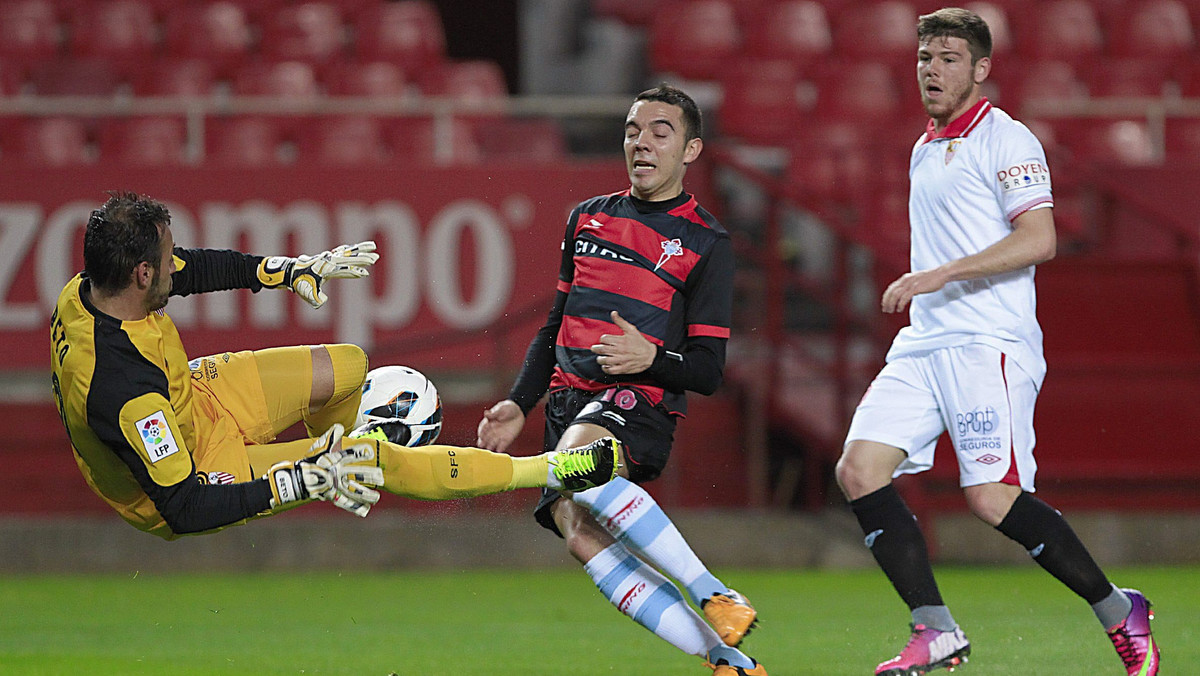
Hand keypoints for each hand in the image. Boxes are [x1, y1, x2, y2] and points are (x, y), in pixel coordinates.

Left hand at [257, 241, 378, 308]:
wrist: (290, 271)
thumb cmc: (299, 283)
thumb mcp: (307, 294)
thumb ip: (316, 299)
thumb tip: (323, 301)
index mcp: (326, 269)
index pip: (343, 270)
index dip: (354, 273)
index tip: (366, 274)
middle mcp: (329, 261)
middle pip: (349, 258)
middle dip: (363, 258)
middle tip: (376, 257)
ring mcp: (329, 257)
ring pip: (348, 251)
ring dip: (360, 249)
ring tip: (373, 245)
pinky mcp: (328, 257)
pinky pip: (342, 251)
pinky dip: (351, 249)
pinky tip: (356, 248)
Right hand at [265, 424, 384, 516]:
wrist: (298, 479)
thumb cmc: (312, 462)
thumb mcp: (320, 449)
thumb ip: (331, 438)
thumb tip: (338, 426)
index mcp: (333, 461)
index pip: (346, 456)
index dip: (357, 453)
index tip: (369, 451)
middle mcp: (335, 474)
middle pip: (353, 474)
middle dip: (368, 475)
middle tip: (381, 476)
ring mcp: (334, 486)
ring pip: (352, 491)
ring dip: (365, 495)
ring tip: (377, 498)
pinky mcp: (332, 496)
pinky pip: (344, 503)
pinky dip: (355, 507)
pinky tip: (366, 510)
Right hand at [476, 399, 524, 452]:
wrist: (519, 412)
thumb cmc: (508, 408)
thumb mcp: (502, 408)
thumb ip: (494, 413)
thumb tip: (486, 413)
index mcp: (489, 422)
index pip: (483, 428)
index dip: (482, 432)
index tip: (481, 434)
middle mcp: (492, 431)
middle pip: (485, 438)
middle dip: (483, 441)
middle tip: (481, 445)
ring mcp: (498, 436)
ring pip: (492, 443)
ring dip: (490, 446)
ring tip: (489, 449)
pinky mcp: (506, 440)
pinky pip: (502, 446)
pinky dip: (500, 449)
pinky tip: (499, 451)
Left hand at [590, 311, 655, 374]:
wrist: (650, 356)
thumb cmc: (640, 343)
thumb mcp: (631, 330)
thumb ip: (620, 321)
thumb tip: (613, 313)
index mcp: (621, 340)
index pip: (604, 339)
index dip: (602, 339)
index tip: (604, 341)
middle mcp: (620, 351)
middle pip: (601, 349)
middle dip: (596, 349)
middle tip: (595, 348)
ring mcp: (620, 360)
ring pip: (603, 360)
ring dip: (600, 358)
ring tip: (601, 357)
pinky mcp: (622, 369)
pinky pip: (609, 370)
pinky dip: (605, 368)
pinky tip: (606, 365)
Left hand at [881, 267, 950, 312]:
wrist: (941, 274)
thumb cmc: (931, 278)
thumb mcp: (917, 280)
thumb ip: (910, 285)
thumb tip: (906, 294)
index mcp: (905, 278)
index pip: (891, 288)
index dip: (886, 297)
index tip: (884, 304)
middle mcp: (905, 280)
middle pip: (891, 292)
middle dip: (886, 302)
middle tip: (885, 310)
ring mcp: (910, 284)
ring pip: (896, 295)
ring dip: (891, 304)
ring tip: (891, 311)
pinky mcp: (916, 288)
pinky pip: (904, 297)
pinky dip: (900, 304)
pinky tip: (899, 309)